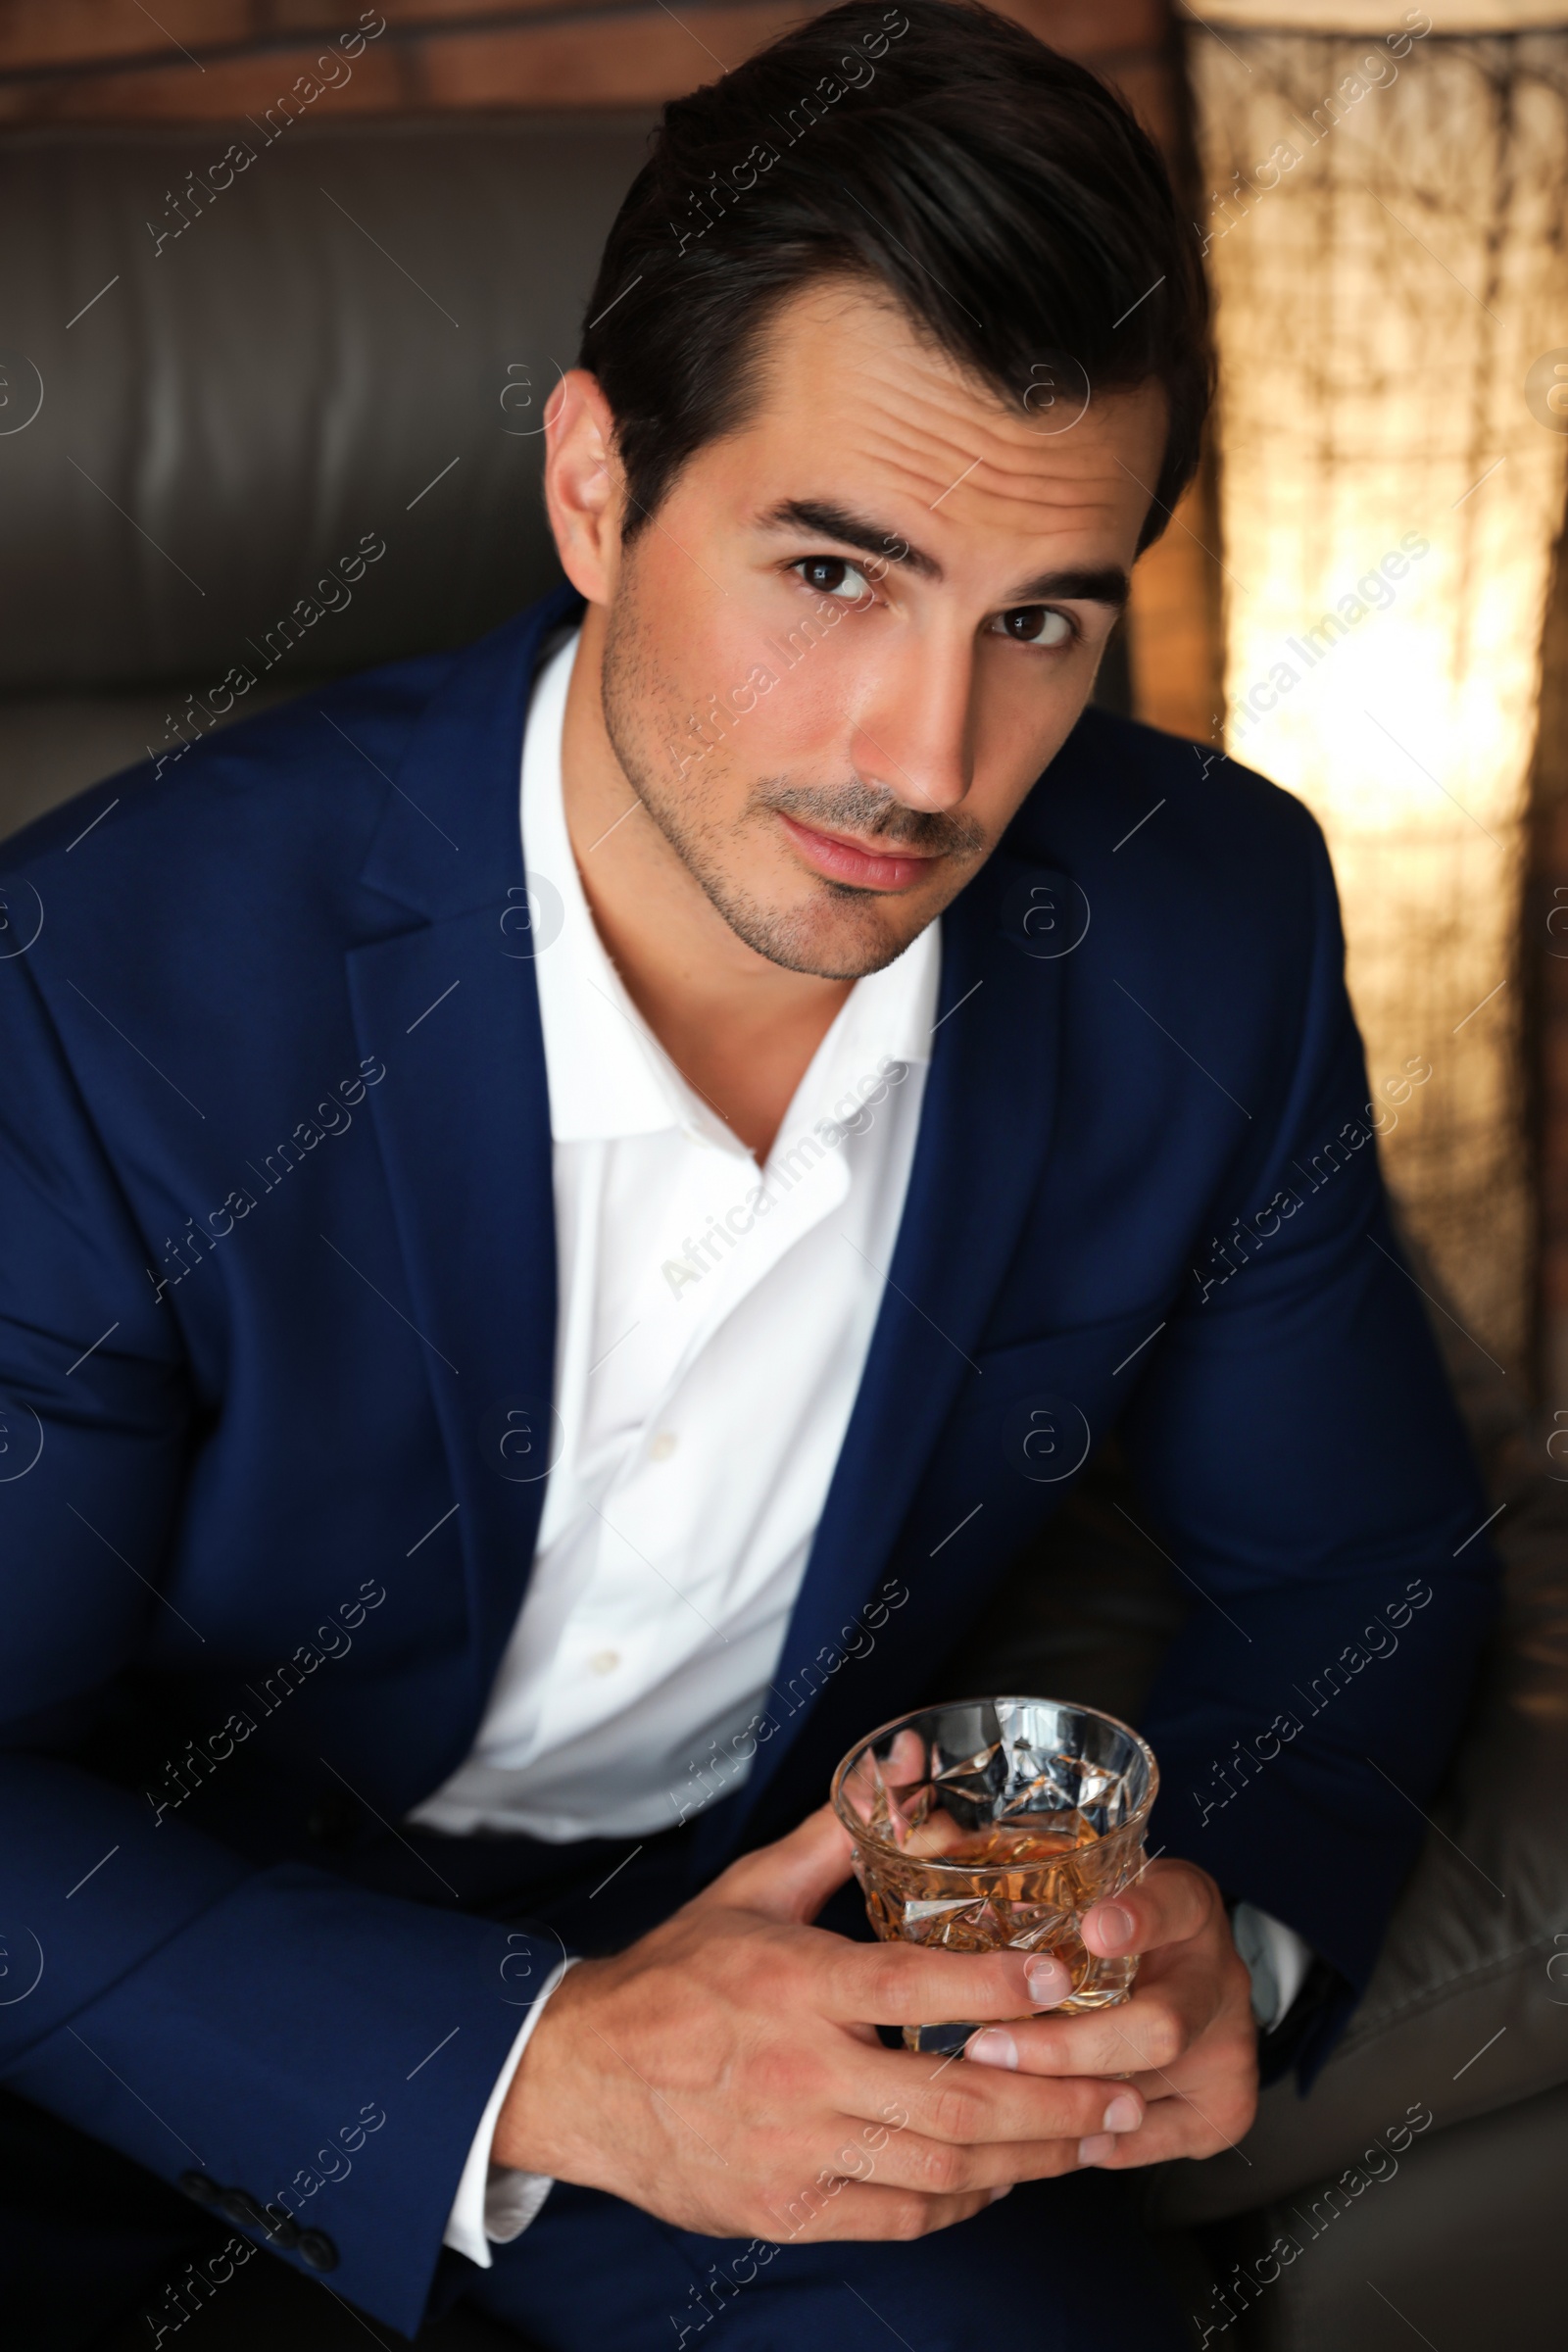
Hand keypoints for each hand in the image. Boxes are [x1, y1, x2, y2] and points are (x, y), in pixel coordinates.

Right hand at [494, 1805, 1150, 2241]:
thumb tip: (907, 1764)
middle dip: (1056, 2099)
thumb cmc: (675, 1977)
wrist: (581, 2078)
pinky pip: (901, 2217)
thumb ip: (842, 1834)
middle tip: (1126, 2089)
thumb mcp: (751, 1889)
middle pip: (953, 2101)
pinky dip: (965, 2201)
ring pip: (940, 2170)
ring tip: (1096, 2135)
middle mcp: (802, 2074)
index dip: (998, 1987)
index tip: (1063, 1977)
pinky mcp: (789, 2209)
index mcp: (795, 1985)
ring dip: (1032, 2157)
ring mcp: (797, 2153)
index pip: (914, 1989)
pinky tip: (1006, 2175)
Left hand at [964, 1859, 1258, 2167]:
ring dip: (1062, 2101)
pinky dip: (1091, 2139)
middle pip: (1159, 2026)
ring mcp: (1231, 2049)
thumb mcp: (1096, 1888)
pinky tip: (1037, 2132)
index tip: (1092, 1929)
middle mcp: (1221, 1978)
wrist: (1188, 1980)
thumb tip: (938, 1837)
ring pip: (1145, 2091)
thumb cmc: (1117, 1928)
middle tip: (988, 2047)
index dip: (1137, 1919)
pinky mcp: (1225, 2109)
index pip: (1174, 1905)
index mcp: (1190, 1906)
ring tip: (989, 2098)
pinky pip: (1151, 2139)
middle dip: (1066, 2047)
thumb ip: (1037, 1880)